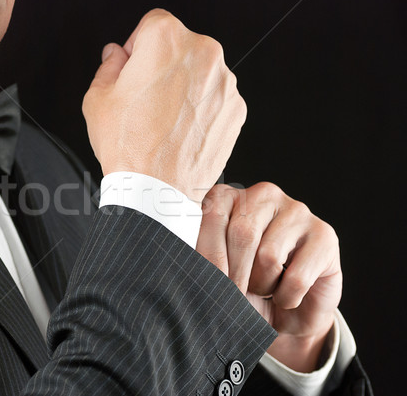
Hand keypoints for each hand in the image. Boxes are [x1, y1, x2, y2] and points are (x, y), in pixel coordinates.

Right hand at [82, 9, 246, 201]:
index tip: (133, 68)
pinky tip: (181, 131)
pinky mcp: (236, 109)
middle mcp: (203, 54)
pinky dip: (201, 109)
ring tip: (163, 120)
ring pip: (199, 73)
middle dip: (162, 66)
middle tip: (145, 99)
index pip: (151, 24)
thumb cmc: (128, 148)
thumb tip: (116, 55)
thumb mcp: (97, 99)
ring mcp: (225, 83)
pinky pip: (215, 98)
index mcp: (166, 40)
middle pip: (179, 47)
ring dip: (184, 87)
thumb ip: (108, 66)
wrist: (157, 190)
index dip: (136, 47)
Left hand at [197, 182, 341, 371]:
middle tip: (237, 294)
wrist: (288, 311)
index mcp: (230, 196)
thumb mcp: (217, 271)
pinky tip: (287, 296)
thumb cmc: (245, 285)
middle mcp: (264, 194)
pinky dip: (286, 298)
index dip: (208, 255)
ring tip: (264, 289)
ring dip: (262, 286)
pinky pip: (296, 277)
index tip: (208, 281)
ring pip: (268, 256)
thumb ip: (200, 257)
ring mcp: (297, 211)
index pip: (212, 213)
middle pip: (240, 234)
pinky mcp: (324, 235)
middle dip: (234, 276)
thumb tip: (180, 259)